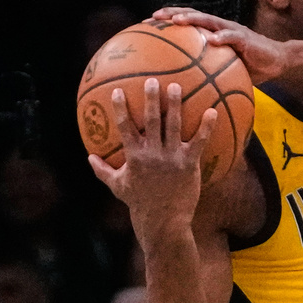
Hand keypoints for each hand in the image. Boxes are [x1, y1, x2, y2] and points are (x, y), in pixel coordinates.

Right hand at [89, 78, 216, 247]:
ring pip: (173, 126)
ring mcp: (172, 158)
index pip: (124, 128)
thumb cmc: (140, 203)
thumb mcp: (117, 186)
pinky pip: (200, 141)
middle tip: (153, 80)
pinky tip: (213, 111)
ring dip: (175, 105)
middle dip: (151, 99)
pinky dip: (206, 126)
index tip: (118, 91)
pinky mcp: (189, 164)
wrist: (163, 222)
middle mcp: (152, 154)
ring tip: (177, 86)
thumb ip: (103, 170)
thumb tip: (89, 157)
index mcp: (134, 156)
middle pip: (150, 121)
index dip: (120, 108)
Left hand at [152, 7, 286, 83]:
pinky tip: (213, 40)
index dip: (166, 21)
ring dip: (192, 19)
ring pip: (208, 20)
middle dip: (171, 14)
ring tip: (177, 21)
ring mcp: (232, 30)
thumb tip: (186, 90)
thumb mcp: (225, 70)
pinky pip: (232, 36)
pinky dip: (222, 37)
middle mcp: (219, 27)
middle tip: (153, 17)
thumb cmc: (250, 67)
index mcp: (212, 33)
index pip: (186, 23)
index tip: (146, 24)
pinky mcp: (246, 38)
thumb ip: (208, 73)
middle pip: (192, 15)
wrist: (278, 61)